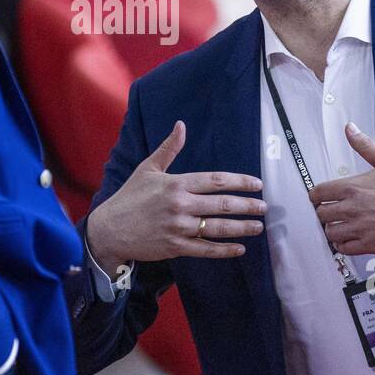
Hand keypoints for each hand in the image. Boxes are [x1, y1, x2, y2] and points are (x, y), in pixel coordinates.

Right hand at [86, 121, 264, 268]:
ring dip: (242, 228)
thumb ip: (169, 148)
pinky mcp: (176, 247)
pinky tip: (239, 248)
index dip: (240, 182)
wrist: (110, 230)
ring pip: (218, 228)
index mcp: (176, 184)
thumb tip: (181, 124)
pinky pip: (206, 249)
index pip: (216, 181)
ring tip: (258, 226)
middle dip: (247, 206)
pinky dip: (224, 249)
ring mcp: (179, 228)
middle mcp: (180, 205)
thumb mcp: (148, 169)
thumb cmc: (129, 197)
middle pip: (222, 205)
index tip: (257, 184)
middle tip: (264, 207)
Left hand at [309, 123, 374, 255]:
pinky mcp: (369, 244)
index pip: (318, 193)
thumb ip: (365, 146)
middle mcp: (353, 208)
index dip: (316, 195)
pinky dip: (342, 245)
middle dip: (324, 212)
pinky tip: (348, 239)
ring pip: (330, 233)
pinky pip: (344, 249)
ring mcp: (360, 228)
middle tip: (332, 212)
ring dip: (332, 229)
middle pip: (321, 214)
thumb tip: (349, 128)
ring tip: (340, 226)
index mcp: (354, 187)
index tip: (320, 198)